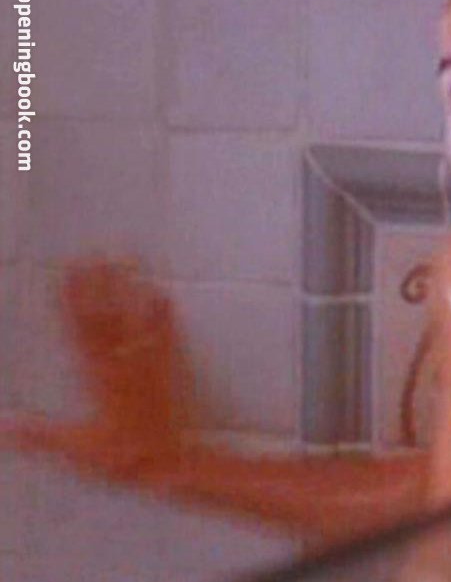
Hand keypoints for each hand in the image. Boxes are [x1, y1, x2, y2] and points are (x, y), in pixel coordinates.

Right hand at [1, 259, 196, 481]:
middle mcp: (120, 365)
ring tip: (128, 259)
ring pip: (136, 319)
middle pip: (107, 317)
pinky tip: (163, 292)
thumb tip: (1, 427)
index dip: (72, 300)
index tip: (66, 271)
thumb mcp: (73, 449)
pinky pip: (166, 337)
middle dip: (99, 284)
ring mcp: (147, 364)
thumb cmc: (121, 458)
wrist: (168, 464)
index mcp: (95, 379)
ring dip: (130, 288)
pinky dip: (163, 315)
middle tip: (94, 251)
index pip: (79, 332)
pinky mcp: (169, 370)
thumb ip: (37, 436)